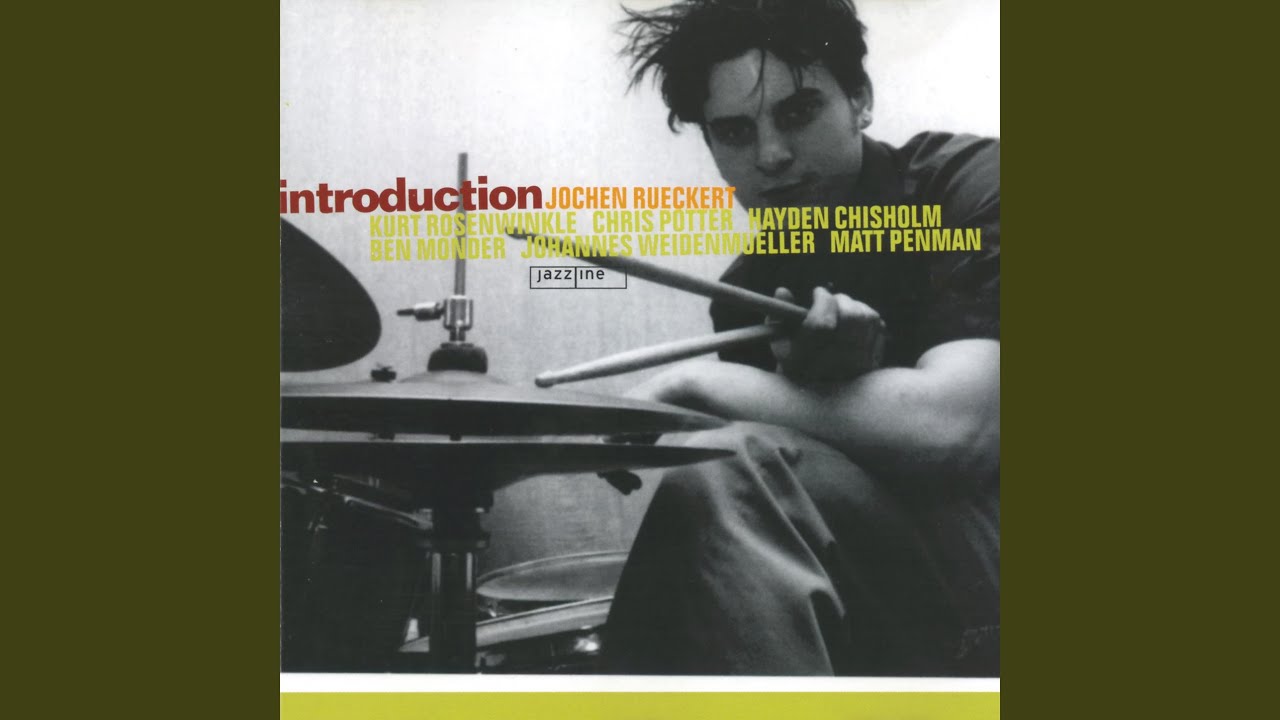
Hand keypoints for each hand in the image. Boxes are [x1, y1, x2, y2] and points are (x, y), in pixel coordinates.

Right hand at [769, 286, 884, 382]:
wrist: (822, 400)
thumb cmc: (796, 366)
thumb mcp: (780, 345)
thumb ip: (778, 317)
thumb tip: (782, 290)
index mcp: (806, 360)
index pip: (821, 323)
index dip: (821, 300)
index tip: (817, 293)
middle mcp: (835, 363)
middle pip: (850, 317)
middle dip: (840, 300)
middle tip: (831, 301)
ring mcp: (858, 363)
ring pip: (865, 318)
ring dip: (854, 306)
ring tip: (842, 310)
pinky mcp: (873, 362)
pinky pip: (877, 326)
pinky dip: (867, 317)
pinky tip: (855, 321)